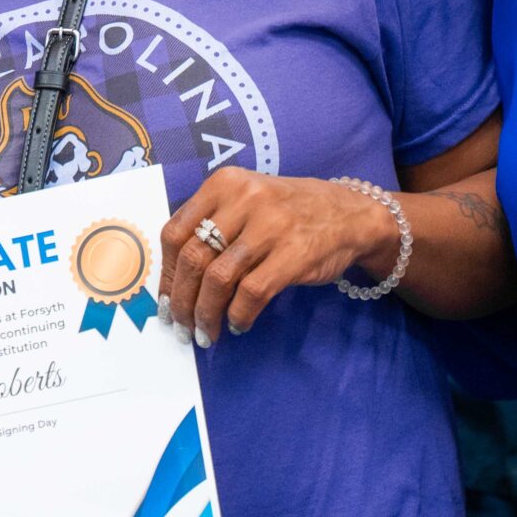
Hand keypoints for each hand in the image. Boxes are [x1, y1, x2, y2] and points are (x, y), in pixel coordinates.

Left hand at [156, 167, 394, 344]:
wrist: (350, 214)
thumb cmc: (289, 212)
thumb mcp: (246, 200)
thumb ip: (212, 224)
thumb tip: (175, 279)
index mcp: (224, 183)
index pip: (175, 232)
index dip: (166, 273)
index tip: (166, 300)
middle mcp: (244, 199)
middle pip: (193, 258)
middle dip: (181, 301)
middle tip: (180, 326)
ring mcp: (269, 226)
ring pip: (218, 279)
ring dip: (206, 314)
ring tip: (205, 333)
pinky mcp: (292, 254)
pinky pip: (251, 293)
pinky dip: (238, 315)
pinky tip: (238, 325)